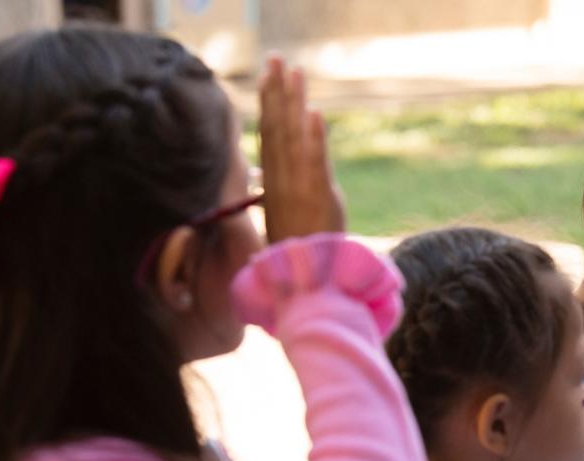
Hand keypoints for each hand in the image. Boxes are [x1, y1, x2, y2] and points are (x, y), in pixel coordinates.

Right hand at [258, 55, 345, 242]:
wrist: (307, 279)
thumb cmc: (298, 248)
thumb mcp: (283, 213)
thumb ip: (277, 187)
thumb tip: (264, 171)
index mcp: (273, 182)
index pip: (268, 135)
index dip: (267, 104)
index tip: (267, 76)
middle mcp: (282, 180)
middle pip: (276, 127)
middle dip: (276, 91)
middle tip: (276, 58)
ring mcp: (299, 187)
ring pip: (293, 137)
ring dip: (294, 102)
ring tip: (294, 72)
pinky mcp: (319, 197)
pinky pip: (315, 163)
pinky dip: (314, 138)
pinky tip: (314, 113)